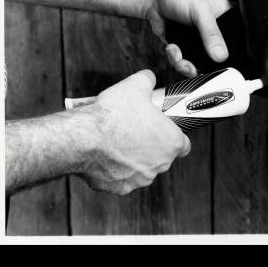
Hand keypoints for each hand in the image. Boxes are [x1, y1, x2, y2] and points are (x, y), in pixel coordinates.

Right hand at [78, 69, 190, 194]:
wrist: (83, 138)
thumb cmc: (112, 114)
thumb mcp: (135, 85)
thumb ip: (148, 80)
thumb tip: (148, 78)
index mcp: (171, 142)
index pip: (184, 145)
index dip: (174, 136)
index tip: (163, 131)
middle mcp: (160, 164)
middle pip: (162, 156)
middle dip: (151, 145)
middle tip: (136, 131)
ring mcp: (140, 179)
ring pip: (142, 169)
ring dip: (134, 159)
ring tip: (118, 141)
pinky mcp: (120, 188)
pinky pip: (122, 178)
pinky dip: (116, 169)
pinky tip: (106, 154)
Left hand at [144, 0, 232, 77]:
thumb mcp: (200, 11)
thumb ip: (211, 34)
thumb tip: (220, 55)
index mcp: (226, 18)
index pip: (236, 41)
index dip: (229, 54)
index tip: (219, 61)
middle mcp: (213, 30)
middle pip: (217, 58)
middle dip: (204, 65)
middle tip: (196, 65)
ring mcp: (198, 39)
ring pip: (199, 63)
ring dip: (187, 65)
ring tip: (180, 57)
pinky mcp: (184, 45)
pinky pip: (184, 61)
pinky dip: (176, 59)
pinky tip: (172, 48)